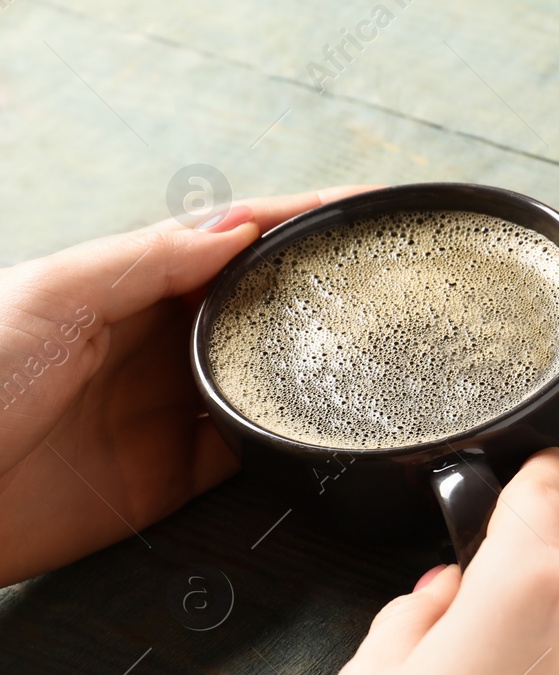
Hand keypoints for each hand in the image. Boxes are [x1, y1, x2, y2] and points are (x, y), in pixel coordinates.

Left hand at [0, 186, 376, 584]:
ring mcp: (174, 406)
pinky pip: (257, 449)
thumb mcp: (49, 297)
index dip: (300, 216)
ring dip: (321, 358)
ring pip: (272, 373)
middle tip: (392, 270)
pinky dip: (296, 437)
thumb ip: (144, 261)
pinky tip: (331, 421)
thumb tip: (234, 229)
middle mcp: (161, 339)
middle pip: (264, 301)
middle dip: (326, 281)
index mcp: (130, 282)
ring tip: (385, 338)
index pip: (234, 236)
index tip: (364, 202)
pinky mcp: (179, 472)